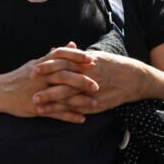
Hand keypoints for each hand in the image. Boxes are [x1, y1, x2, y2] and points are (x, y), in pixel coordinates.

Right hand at [0, 43, 95, 122]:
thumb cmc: (20, 76)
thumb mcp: (36, 63)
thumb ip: (55, 55)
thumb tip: (72, 43)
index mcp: (41, 65)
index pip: (60, 56)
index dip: (76, 57)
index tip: (91, 60)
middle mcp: (40, 77)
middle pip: (63, 76)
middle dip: (81, 80)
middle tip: (97, 85)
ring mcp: (38, 92)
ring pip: (61, 96)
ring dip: (79, 101)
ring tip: (95, 104)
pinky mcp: (36, 108)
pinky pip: (55, 113)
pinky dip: (69, 116)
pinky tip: (82, 118)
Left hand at [33, 48, 148, 115]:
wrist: (133, 78)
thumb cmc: (111, 64)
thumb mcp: (94, 55)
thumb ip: (75, 55)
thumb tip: (57, 50)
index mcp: (86, 63)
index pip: (63, 63)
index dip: (48, 67)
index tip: (34, 69)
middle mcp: (88, 76)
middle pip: (63, 82)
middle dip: (46, 86)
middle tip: (30, 90)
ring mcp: (92, 91)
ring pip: (68, 97)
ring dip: (51, 102)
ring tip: (36, 104)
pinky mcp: (96, 103)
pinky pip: (78, 108)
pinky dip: (65, 111)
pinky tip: (54, 114)